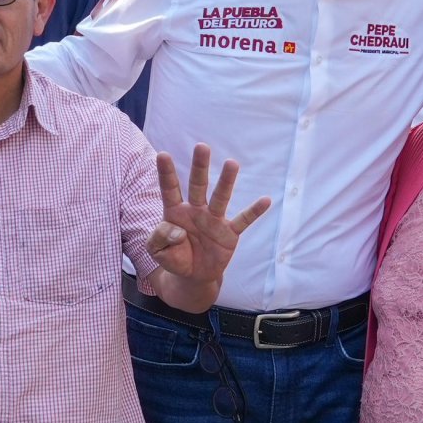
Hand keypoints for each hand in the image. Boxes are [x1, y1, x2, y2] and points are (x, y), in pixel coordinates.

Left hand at [147, 145, 271, 287]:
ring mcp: (214, 220)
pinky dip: (254, 212)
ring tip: (232, 163)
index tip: (162, 154)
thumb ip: (159, 238)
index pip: (170, 189)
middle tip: (202, 146)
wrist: (193, 276)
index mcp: (175, 212)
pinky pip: (243, 220)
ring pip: (221, 197)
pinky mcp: (229, 233)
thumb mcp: (157, 251)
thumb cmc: (174, 257)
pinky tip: (265, 200)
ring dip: (226, 181)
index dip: (166, 173)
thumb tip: (177, 230)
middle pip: (198, 185)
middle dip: (199, 166)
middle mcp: (196, 210)